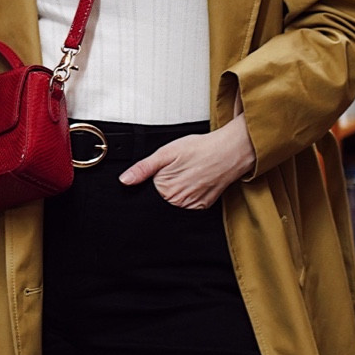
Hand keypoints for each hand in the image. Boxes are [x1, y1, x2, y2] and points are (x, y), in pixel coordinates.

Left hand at [119, 115, 255, 208]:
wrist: (229, 151)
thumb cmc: (200, 149)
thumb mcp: (166, 153)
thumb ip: (143, 168)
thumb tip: (124, 180)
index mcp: (165, 190)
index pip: (147, 192)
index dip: (151, 179)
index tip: (162, 171)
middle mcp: (178, 202)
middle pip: (161, 198)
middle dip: (164, 185)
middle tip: (178, 169)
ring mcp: (192, 206)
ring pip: (175, 201)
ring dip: (178, 190)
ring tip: (188, 173)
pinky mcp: (204, 206)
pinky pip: (189, 204)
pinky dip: (190, 193)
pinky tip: (196, 180)